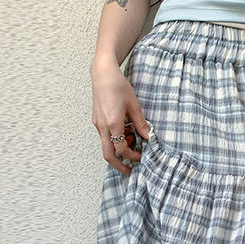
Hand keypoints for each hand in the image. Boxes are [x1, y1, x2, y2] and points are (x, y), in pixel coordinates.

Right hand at [90, 57, 151, 173]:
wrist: (102, 73)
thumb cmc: (118, 85)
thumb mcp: (134, 105)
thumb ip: (141, 123)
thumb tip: (149, 137)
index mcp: (113, 123)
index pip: (122, 149)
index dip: (132, 156)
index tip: (140, 157)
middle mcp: (102, 126)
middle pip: (108, 155)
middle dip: (118, 165)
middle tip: (128, 170)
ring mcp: (97, 124)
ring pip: (106, 146)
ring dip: (118, 149)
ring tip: (131, 138)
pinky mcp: (96, 121)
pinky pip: (104, 137)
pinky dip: (114, 139)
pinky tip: (124, 129)